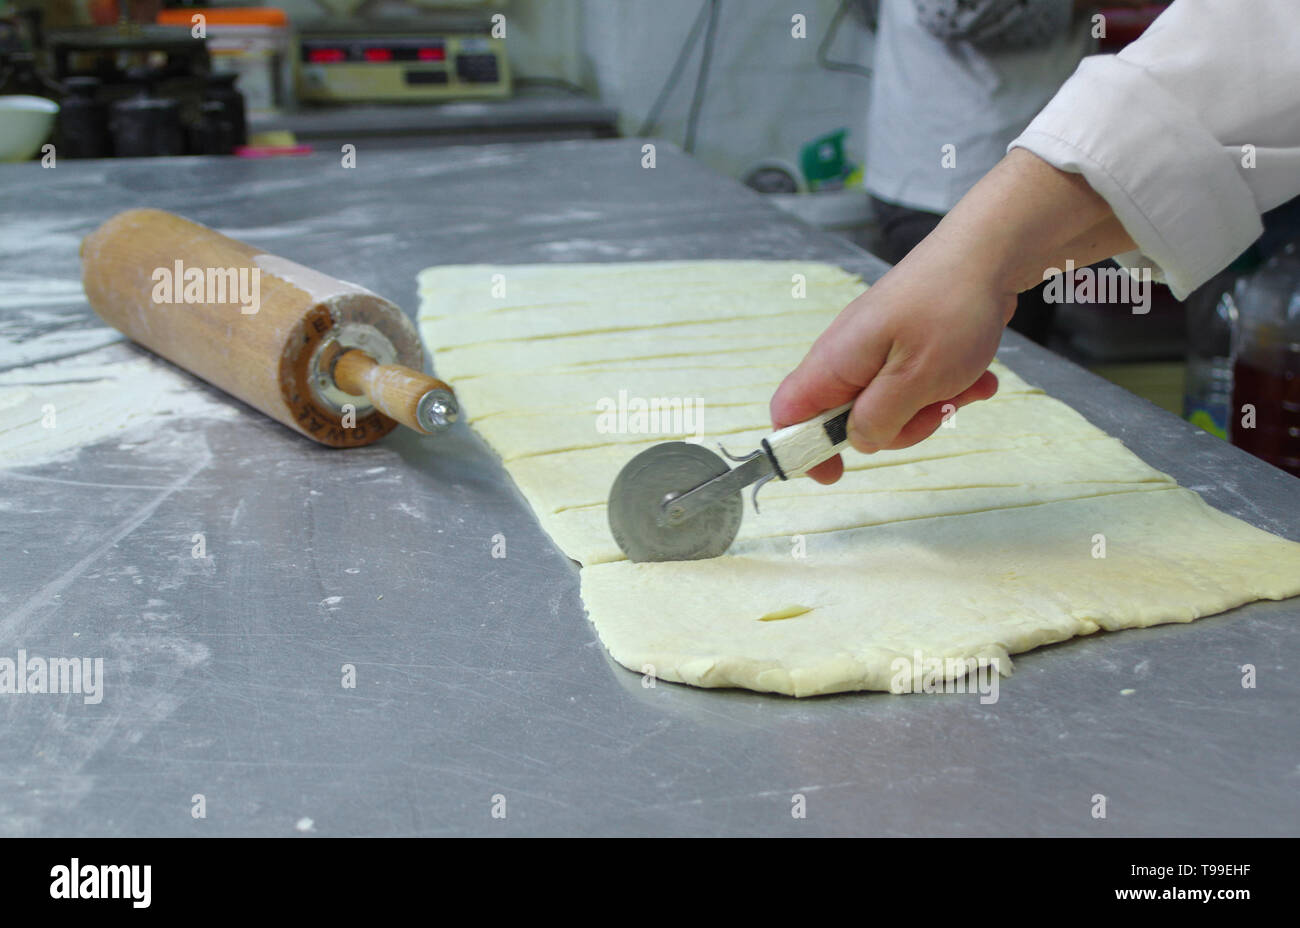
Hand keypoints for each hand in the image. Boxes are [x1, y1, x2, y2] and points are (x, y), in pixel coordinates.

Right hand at [770, 230, 1006, 483]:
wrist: (990, 252)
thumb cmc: (948, 309)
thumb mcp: (915, 380)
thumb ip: (878, 420)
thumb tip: (857, 442)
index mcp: (834, 362)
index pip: (789, 413)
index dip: (802, 449)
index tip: (835, 473)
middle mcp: (848, 356)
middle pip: (850, 420)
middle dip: (896, 427)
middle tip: (931, 408)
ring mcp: (878, 350)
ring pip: (891, 406)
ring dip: (932, 406)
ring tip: (965, 383)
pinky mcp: (906, 345)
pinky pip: (917, 384)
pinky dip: (949, 386)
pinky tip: (978, 375)